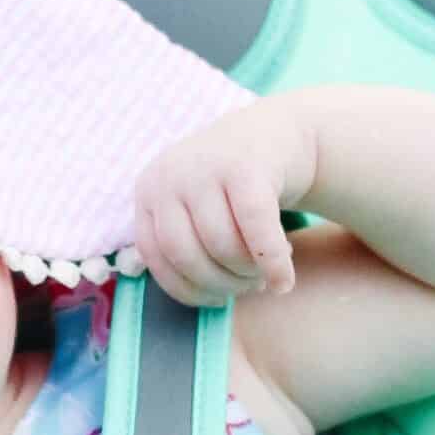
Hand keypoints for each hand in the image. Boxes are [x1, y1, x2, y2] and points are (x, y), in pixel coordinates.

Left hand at [129, 97, 318, 308]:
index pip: (156, 258)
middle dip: (220, 284)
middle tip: (247, 287)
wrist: (278, 134)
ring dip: (249, 273)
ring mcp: (206, 166)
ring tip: (264, 273)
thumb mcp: (195, 210)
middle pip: (186, 256)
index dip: (188, 290)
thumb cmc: (232, 190)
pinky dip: (273, 264)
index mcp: (149, 190)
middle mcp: (170, 174)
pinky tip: (285, 281)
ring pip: (222, 247)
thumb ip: (182, 246)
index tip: (217, 299)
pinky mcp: (246, 166)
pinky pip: (257, 233)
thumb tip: (197, 299)